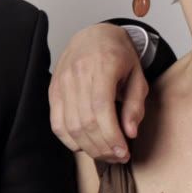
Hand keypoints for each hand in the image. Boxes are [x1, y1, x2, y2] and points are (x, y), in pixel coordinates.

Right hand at [48, 22, 147, 162]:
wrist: (94, 35)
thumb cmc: (119, 56)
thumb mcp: (138, 76)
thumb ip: (136, 105)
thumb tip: (130, 133)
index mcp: (102, 65)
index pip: (101, 109)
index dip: (111, 136)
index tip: (123, 152)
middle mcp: (77, 73)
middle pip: (85, 122)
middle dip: (103, 147)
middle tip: (118, 157)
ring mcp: (61, 82)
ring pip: (70, 126)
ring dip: (89, 148)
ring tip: (105, 154)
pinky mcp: (53, 91)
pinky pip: (57, 124)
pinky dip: (70, 140)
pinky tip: (86, 145)